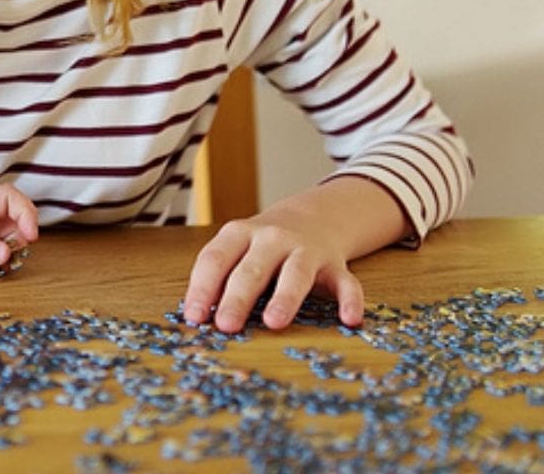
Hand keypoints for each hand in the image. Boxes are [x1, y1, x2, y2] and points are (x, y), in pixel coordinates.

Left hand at [183, 207, 364, 332]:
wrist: (311, 217)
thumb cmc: (260, 246)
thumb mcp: (235, 249)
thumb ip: (219, 277)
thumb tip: (196, 316)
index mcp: (239, 234)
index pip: (215, 259)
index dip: (202, 288)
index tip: (194, 317)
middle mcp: (272, 238)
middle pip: (252, 269)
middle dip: (237, 298)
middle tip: (226, 326)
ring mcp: (306, 250)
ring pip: (296, 274)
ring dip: (285, 297)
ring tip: (274, 322)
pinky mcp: (335, 265)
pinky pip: (346, 283)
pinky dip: (350, 300)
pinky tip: (350, 320)